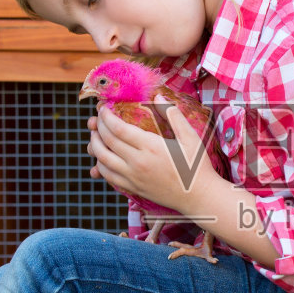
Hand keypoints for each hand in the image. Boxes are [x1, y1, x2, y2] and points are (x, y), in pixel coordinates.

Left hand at [87, 98, 218, 212]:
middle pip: (106, 142)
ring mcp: (133, 178)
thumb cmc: (196, 166)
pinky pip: (108, 177)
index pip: (118, 128)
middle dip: (97, 128)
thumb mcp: (190, 137)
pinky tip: (102, 158)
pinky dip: (100, 166)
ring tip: (95, 136)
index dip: (106, 116)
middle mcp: (137, 163)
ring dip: (94, 146)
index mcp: (150, 146)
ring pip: (102, 161)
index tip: (103, 108)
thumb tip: (159, 96)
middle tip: (95, 119)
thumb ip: (173, 115)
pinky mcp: (133, 189)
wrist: (199, 197)